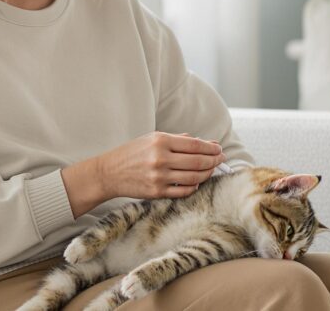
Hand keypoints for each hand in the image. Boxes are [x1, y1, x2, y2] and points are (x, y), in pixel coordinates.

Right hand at [93, 132, 225, 199]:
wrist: (108, 173)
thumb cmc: (132, 153)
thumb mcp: (152, 138)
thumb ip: (178, 139)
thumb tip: (206, 142)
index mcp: (160, 141)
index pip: (194, 144)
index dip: (210, 148)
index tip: (218, 149)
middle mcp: (160, 158)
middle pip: (197, 161)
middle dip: (213, 161)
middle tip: (221, 159)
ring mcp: (159, 177)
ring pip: (194, 177)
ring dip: (207, 174)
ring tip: (211, 170)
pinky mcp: (157, 192)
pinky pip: (183, 191)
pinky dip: (194, 187)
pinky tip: (197, 182)